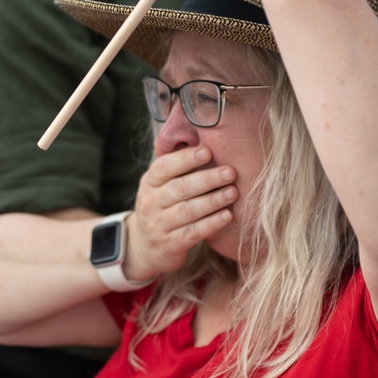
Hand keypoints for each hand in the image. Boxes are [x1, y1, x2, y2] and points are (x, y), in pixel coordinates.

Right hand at [124, 147, 237, 280]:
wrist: (144, 247)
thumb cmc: (162, 207)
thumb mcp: (159, 185)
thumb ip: (174, 164)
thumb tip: (190, 130)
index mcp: (149, 182)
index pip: (164, 167)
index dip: (186, 159)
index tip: (208, 151)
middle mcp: (151, 202)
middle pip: (179, 188)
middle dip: (207, 179)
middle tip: (230, 172)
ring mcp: (159, 225)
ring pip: (187, 211)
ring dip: (213, 201)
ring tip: (233, 192)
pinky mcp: (170, 245)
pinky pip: (193, 233)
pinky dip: (211, 224)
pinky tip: (228, 216)